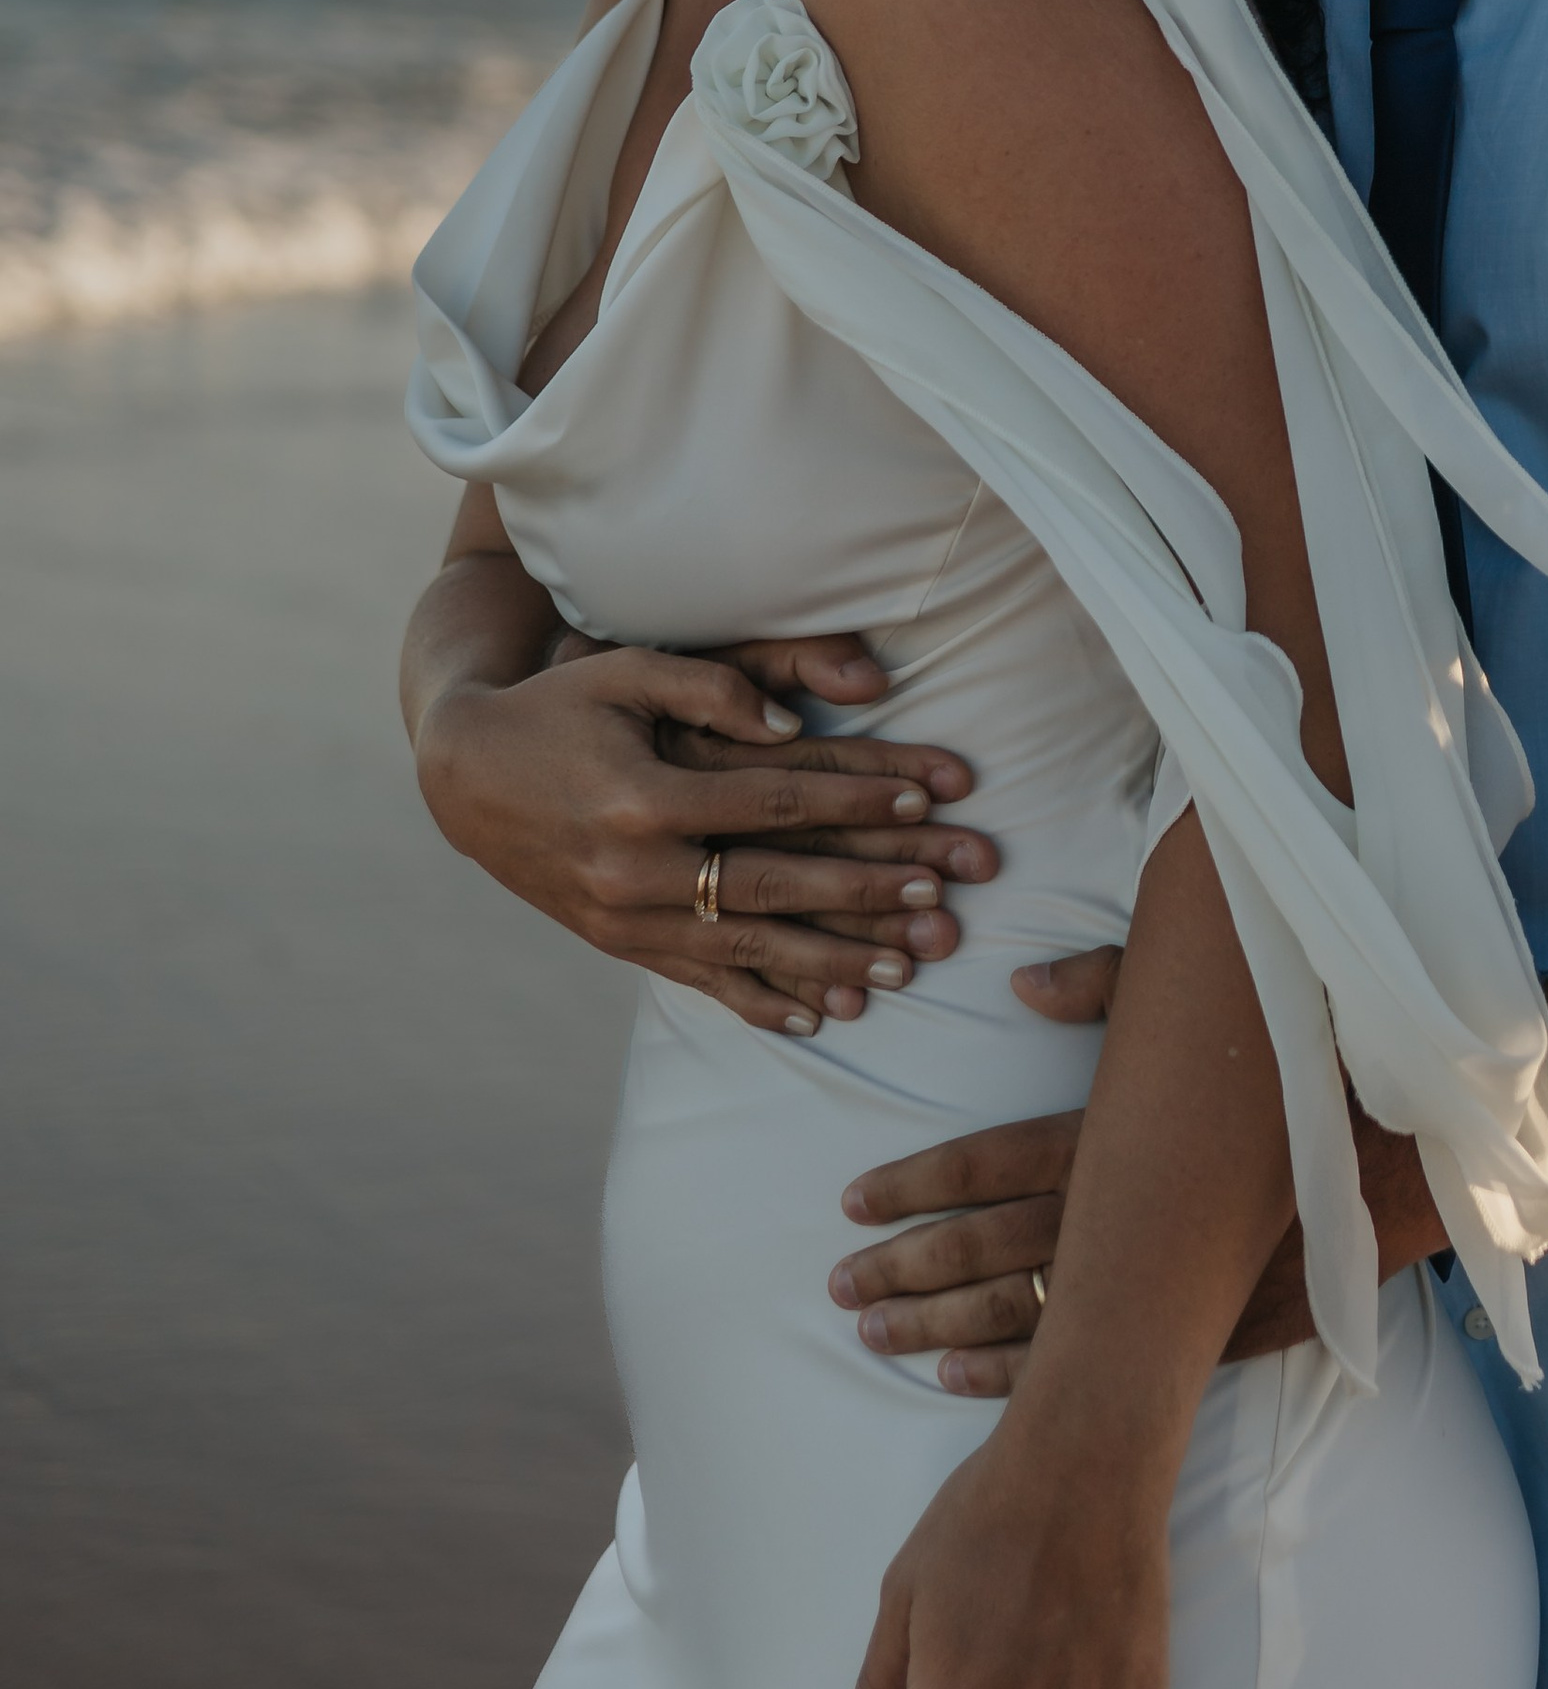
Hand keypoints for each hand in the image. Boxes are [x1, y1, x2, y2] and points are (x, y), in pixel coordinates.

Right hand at [414, 638, 996, 1035]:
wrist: (466, 774)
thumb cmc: (560, 705)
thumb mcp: (627, 671)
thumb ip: (713, 688)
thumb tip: (794, 726)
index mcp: (644, 794)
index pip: (774, 801)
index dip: (856, 799)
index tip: (928, 800)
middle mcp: (633, 868)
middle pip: (773, 885)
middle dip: (865, 893)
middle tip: (941, 900)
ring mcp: (623, 918)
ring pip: (745, 948)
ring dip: (830, 961)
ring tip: (907, 970)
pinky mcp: (615, 945)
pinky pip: (698, 982)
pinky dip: (759, 1003)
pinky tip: (818, 1017)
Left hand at [830, 979, 1443, 1385]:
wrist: (1439, 1133)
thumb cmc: (1321, 1051)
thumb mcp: (1221, 998)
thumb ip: (1118, 986)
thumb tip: (1022, 984)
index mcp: (1129, 1131)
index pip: (996, 1161)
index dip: (919, 1183)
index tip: (851, 1203)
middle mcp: (1143, 1212)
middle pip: (999, 1247)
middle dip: (912, 1270)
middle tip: (840, 1288)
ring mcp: (1182, 1279)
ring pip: (1041, 1313)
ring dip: (952, 1327)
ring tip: (879, 1337)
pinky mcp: (1223, 1322)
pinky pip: (1112, 1364)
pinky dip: (1035, 1373)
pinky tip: (972, 1382)